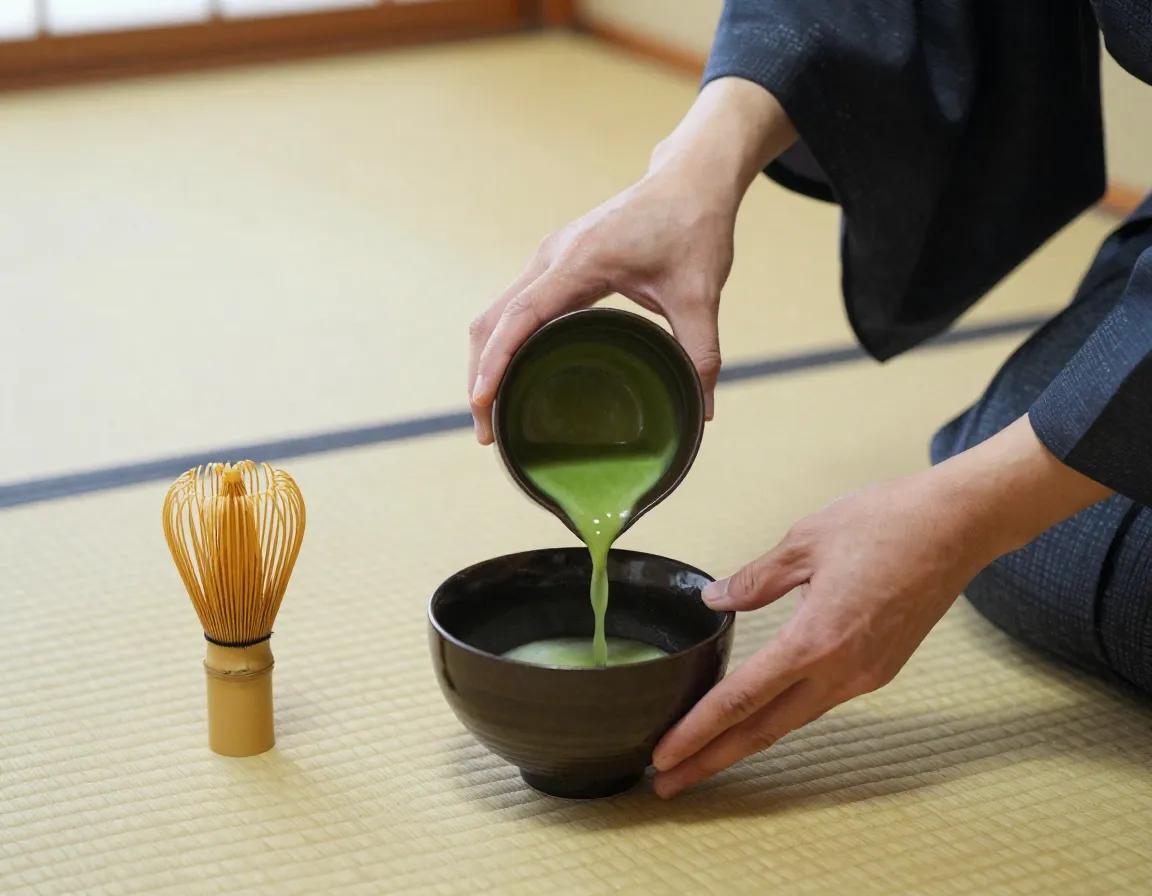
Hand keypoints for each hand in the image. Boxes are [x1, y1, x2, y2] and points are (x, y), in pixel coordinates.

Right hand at [467, 78, 797, 443]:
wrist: (690, 180)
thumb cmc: (694, 228)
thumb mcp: (701, 294)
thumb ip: (701, 353)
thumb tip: (704, 411)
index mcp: (580, 261)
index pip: (521, 316)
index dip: (498, 361)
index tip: (483, 401)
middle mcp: (552, 257)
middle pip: (492, 319)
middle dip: (482, 374)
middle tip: (489, 432)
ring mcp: (548, 258)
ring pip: (496, 313)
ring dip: (487, 360)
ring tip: (492, 413)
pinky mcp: (555, 264)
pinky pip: (513, 307)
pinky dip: (504, 344)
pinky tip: (513, 376)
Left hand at [652, 416, 1112, 797]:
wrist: (958, 526)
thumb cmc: (884, 523)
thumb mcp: (804, 541)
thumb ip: (755, 579)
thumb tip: (715, 601)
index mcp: (814, 640)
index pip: (741, 698)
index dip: (698, 731)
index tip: (664, 756)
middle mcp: (841, 671)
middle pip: (764, 730)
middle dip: (712, 760)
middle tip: (667, 784)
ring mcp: (864, 675)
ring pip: (793, 720)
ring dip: (746, 741)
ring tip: (704, 755)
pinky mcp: (880, 668)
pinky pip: (820, 701)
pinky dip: (782, 715)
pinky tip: (759, 714)